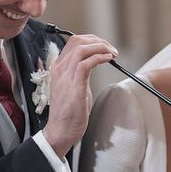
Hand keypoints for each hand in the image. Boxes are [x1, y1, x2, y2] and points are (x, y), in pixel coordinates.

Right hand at [42, 34, 116, 157]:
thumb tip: (93, 62)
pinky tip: (108, 60)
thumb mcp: (72, 86)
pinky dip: (99, 57)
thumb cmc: (68, 112)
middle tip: (111, 49)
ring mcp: (65, 77)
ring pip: (82, 49)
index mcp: (58, 68)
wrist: (60, 131)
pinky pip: (86, 64)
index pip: (73, 42)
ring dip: (101, 47)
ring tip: (112, 53)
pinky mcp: (74, 86)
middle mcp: (60, 69)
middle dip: (98, 41)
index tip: (104, 46)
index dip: (91, 40)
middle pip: (77, 41)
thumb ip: (79, 73)